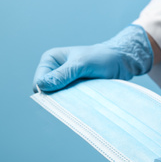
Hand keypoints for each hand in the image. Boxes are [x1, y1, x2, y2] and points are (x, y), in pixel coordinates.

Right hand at [32, 25, 152, 91]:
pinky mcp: (74, 91)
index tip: (63, 94)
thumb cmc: (102, 58)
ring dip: (68, 101)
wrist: (121, 62)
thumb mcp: (82, 64)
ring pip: (59, 98)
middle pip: (48, 92)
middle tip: (75, 96)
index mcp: (51, 60)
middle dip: (58, 97)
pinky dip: (75, 103)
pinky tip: (85, 101)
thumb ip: (63, 74)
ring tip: (82, 96)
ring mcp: (64, 82)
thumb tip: (41, 85)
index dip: (47, 90)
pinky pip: (69, 101)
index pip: (39, 82)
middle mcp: (54, 71)